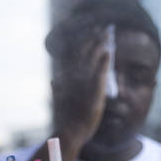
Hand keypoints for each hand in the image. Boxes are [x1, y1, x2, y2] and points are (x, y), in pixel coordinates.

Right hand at [51, 29, 110, 153]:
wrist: (70, 131)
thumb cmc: (66, 118)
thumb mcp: (58, 101)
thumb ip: (56, 89)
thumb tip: (53, 81)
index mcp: (67, 78)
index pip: (76, 55)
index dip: (85, 42)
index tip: (93, 32)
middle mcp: (74, 78)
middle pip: (85, 53)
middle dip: (94, 39)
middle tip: (103, 29)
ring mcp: (84, 85)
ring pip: (92, 60)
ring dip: (99, 46)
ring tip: (107, 35)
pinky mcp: (93, 94)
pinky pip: (99, 74)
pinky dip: (103, 63)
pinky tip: (108, 54)